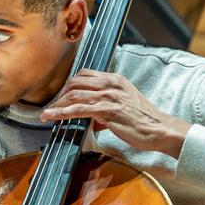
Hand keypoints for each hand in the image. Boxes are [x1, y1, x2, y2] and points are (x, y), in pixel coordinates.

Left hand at [40, 68, 189, 158]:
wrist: (159, 129)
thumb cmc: (143, 121)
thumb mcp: (125, 106)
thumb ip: (107, 106)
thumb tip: (94, 119)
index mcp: (115, 80)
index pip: (85, 75)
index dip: (69, 85)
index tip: (60, 96)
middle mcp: (111, 84)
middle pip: (75, 83)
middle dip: (60, 95)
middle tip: (52, 107)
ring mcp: (109, 96)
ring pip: (74, 95)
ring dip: (57, 105)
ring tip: (45, 115)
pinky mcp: (107, 111)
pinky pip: (79, 110)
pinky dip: (63, 113)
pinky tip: (53, 117)